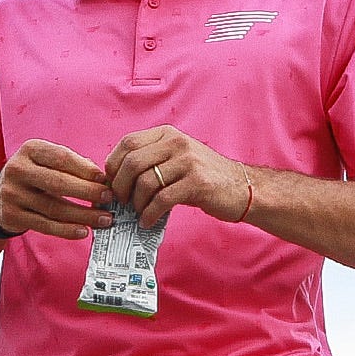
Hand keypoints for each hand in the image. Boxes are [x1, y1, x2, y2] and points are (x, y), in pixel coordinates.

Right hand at [0, 140, 118, 240]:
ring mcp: (13, 194)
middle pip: (58, 183)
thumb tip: (101, 179)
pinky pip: (45, 225)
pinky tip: (84, 231)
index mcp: (30, 149)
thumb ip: (71, 164)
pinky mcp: (12, 215)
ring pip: (54, 208)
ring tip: (104, 219)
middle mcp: (18, 169)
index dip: (85, 169)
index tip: (105, 179)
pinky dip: (67, 230)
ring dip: (83, 215)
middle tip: (108, 198)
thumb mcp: (45, 160)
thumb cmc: (33, 176)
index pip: (61, 158)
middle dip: (87, 192)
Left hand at [104, 126, 254, 222]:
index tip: (113, 183)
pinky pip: (162, 200)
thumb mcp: (177, 158)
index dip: (113, 165)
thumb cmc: (204, 177)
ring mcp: (188, 162)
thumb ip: (151, 160)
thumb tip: (116, 178)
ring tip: (139, 212)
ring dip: (136, 203)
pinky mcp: (197, 183)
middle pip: (132, 162)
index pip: (128, 143)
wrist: (241, 187)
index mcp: (167, 134)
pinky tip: (148, 221)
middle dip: (120, 186)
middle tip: (122, 201)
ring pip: (145, 182)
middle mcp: (177, 143)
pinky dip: (150, 214)